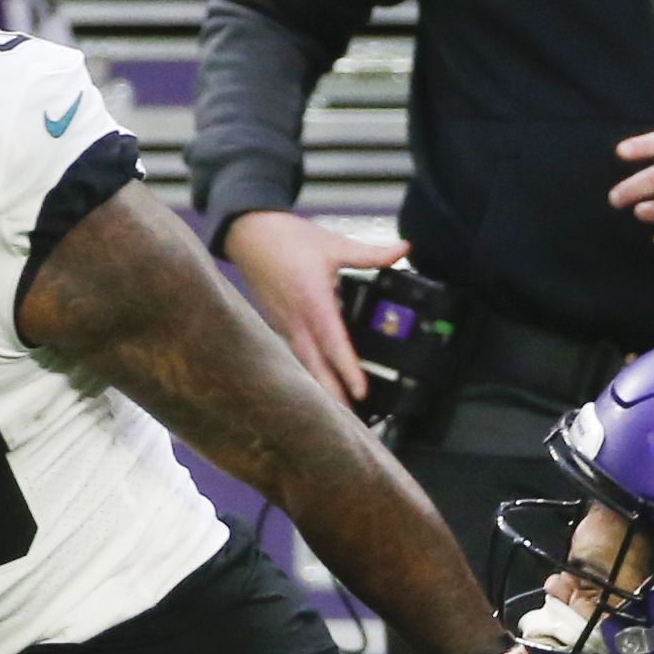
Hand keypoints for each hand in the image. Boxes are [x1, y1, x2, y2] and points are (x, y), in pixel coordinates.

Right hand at [220, 208, 406, 406]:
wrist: (249, 232)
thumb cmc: (288, 238)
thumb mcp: (333, 244)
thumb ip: (371, 254)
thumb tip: (404, 250)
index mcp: (313, 301)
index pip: (334, 343)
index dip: (348, 369)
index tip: (360, 391)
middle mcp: (296, 319)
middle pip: (316, 366)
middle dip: (332, 394)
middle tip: (350, 421)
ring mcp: (284, 324)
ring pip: (304, 364)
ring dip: (319, 388)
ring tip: (336, 413)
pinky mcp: (279, 323)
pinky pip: (296, 354)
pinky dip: (308, 372)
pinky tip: (318, 386)